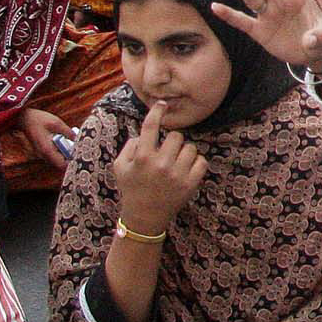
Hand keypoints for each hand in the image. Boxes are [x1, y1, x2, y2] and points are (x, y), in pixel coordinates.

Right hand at [19, 108, 73, 173]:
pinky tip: (63, 140)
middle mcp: (43, 155)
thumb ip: (68, 132)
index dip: (72, 162)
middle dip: (70, 157)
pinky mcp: (42, 150)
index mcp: (47, 150)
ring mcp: (42, 153)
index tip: (79, 155)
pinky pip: (53, 154)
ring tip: (71, 143)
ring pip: (57, 159)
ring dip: (65, 153)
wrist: (24, 118)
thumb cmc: (39, 120)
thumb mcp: (57, 123)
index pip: (61, 165)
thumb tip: (78, 139)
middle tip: (77, 148)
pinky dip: (60, 150)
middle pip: (60, 163)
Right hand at [111, 100, 207, 234]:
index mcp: (142, 157)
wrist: (144, 217)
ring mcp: (177, 174)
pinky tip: (187, 169)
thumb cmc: (132, 188)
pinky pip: (202, 161)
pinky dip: (196, 163)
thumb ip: (129, 146)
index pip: (151, 126)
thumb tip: (144, 132)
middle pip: (176, 136)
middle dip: (172, 141)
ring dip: (184, 152)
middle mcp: (161, 164)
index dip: (157, 111)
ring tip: (176, 162)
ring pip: (190, 148)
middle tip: (167, 151)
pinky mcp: (190, 184)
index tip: (163, 104)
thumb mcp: (119, 166)